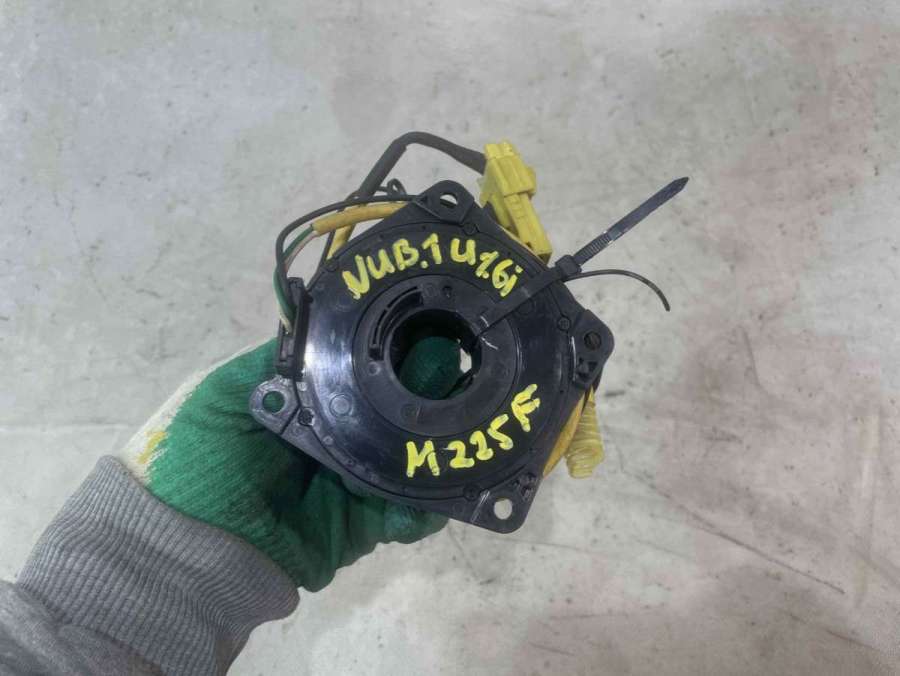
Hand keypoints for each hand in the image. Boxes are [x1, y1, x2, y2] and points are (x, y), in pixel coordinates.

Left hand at [120, 337, 456, 590]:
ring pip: (404, 464)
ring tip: (458, 440)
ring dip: (431, 452)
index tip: (426, 338)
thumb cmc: (198, 463)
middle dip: (425, 402)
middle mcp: (330, 441)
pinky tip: (436, 494)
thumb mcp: (224, 395)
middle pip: (390, 417)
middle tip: (458, 389)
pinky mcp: (358, 530)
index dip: (391, 359)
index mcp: (302, 406)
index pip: (357, 376)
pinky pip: (402, 515)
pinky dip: (423, 507)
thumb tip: (322, 323)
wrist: (188, 551)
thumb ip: (272, 361)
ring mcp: (347, 487)